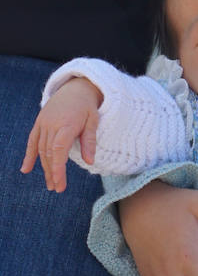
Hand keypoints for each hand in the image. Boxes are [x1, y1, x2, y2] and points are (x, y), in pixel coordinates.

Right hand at [20, 77, 102, 191]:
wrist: (75, 87)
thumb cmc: (87, 106)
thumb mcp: (93, 120)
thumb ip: (90, 141)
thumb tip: (90, 161)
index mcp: (67, 124)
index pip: (59, 150)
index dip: (58, 168)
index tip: (59, 184)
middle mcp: (52, 124)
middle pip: (49, 153)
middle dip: (52, 172)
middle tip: (57, 188)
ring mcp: (43, 123)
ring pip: (41, 149)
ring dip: (44, 167)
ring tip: (50, 183)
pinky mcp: (39, 122)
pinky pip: (32, 140)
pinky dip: (29, 155)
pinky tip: (26, 169)